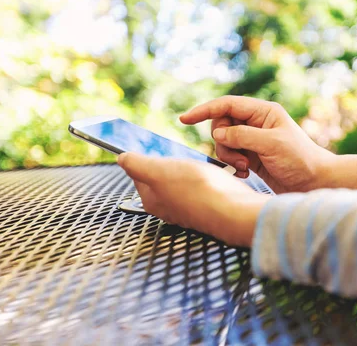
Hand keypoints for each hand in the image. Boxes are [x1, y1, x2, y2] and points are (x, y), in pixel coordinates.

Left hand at [117, 152, 270, 246]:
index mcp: (151, 200)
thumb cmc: (197, 191)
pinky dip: (207, 176)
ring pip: (185, 180)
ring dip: (191, 168)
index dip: (145, 157)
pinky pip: (204, 185)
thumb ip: (136, 164)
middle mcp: (169, 207)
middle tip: (181, 154)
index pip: (139, 174)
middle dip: (171, 162)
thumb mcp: (158, 171)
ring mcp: (190, 207)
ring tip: (199, 163)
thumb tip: (122, 158)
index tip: (153, 147)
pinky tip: (214, 173)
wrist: (234, 209)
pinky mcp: (209, 205)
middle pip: (163, 177)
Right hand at [180, 96, 334, 193]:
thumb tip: (217, 133)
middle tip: (238, 158)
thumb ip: (242, 136)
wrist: (315, 182)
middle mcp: (256, 123)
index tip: (184, 119)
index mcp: (263, 112)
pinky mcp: (251, 157)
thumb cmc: (300, 160)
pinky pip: (230, 156)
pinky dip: (233, 165)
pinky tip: (246, 174)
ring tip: (245, 168)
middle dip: (223, 142)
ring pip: (223, 142)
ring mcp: (253, 140)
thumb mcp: (271, 144)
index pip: (227, 105)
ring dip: (229, 156)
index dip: (205, 110)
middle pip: (221, 125)